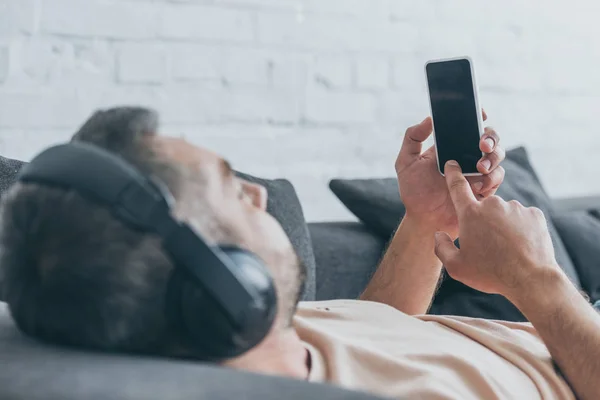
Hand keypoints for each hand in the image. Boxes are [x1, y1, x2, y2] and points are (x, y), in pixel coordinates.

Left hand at [396, 111, 504, 237]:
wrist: (424, 220)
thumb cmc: (414, 191)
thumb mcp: (406, 163)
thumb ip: (412, 139)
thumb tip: (429, 119)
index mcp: (451, 146)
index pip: (469, 126)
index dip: (478, 117)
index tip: (480, 114)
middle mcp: (467, 156)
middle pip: (490, 138)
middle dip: (491, 137)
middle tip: (481, 144)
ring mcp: (478, 172)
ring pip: (497, 155)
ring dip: (493, 157)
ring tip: (480, 166)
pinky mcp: (485, 189)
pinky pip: (497, 178)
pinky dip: (492, 178)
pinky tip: (480, 184)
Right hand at [433, 161, 559, 297]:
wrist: (530, 279)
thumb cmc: (490, 273)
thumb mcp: (456, 267)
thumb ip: (441, 247)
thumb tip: (439, 234)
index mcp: (470, 214)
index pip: (457, 186)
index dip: (453, 173)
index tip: (452, 164)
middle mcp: (492, 204)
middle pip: (482, 207)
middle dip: (483, 221)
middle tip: (487, 244)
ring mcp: (515, 208)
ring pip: (503, 213)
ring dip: (502, 225)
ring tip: (506, 249)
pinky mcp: (534, 214)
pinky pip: (522, 218)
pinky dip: (520, 229)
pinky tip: (520, 245)